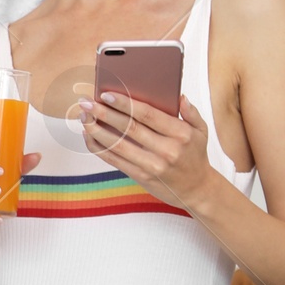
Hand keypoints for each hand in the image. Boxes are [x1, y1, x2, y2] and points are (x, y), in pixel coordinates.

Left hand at [75, 89, 216, 212]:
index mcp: (180, 133)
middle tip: (86, 102)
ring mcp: (152, 165)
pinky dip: (99, 148)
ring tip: (84, 117)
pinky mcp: (141, 177)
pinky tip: (89, 136)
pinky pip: (115, 161)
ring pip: (118, 145)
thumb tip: (179, 96)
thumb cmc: (195, 156)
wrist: (196, 189)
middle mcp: (166, 150)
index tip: (106, 94)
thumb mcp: (201, 131)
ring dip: (97, 130)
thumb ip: (191, 112)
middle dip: (104, 113)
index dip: (125, 103)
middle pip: (129, 128)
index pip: (148, 115)